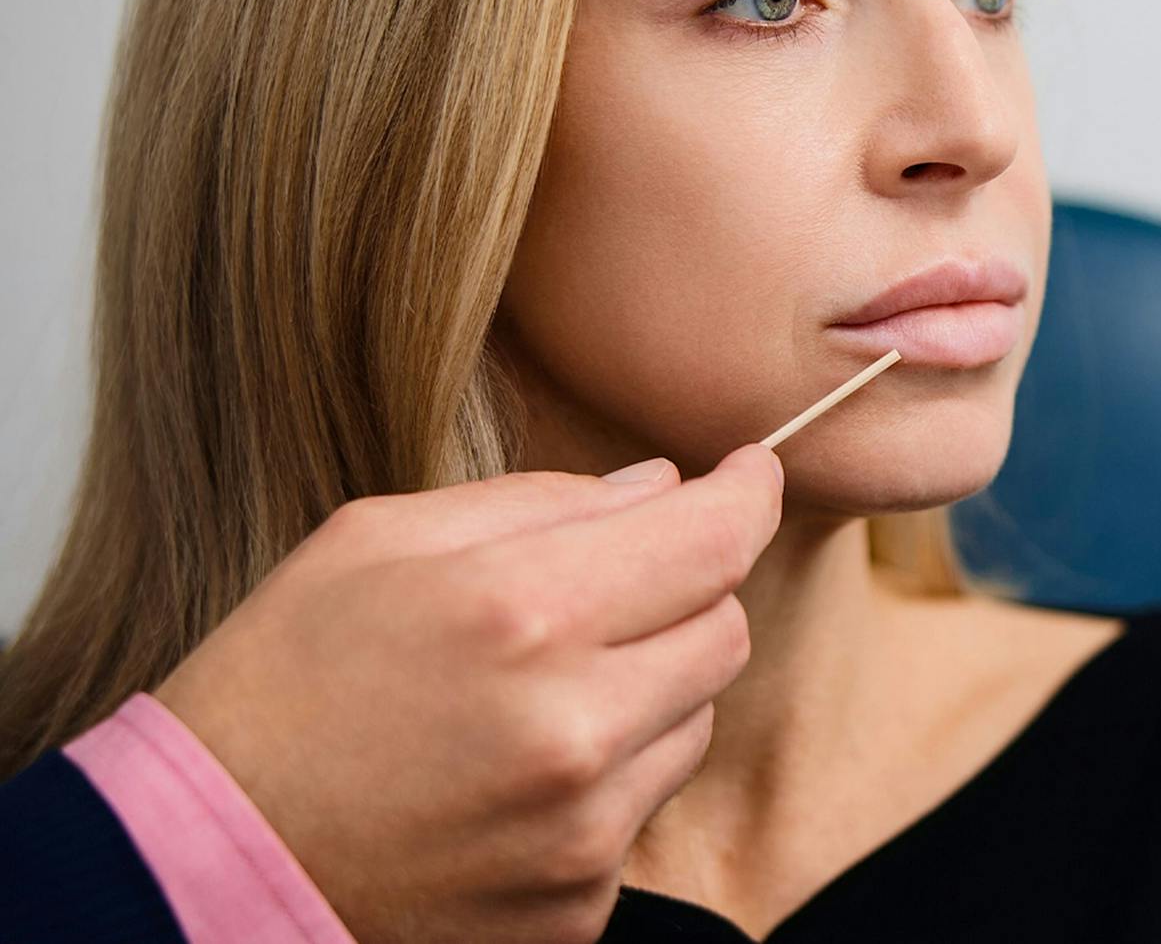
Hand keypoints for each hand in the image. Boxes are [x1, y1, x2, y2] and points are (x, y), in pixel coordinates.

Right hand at [151, 443, 782, 943]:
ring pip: (695, 722)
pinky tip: (509, 779)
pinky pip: (641, 813)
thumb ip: (541, 503)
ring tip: (528, 698)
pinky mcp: (576, 908)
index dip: (747, 494)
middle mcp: (573, 727)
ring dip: (647, 693)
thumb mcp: (378, 542)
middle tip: (602, 595)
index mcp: (524, 612)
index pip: (716, 540)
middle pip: (726, 631)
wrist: (197, 866)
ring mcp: (581, 832)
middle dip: (685, 594)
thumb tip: (663, 485)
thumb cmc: (278, 685)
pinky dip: (604, 783)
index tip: (749, 474)